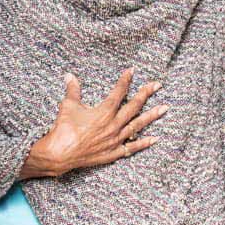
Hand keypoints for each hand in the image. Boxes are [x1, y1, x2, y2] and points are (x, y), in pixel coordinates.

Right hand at [22, 68, 168, 177]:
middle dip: (146, 94)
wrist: (59, 154)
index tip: (132, 71)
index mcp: (104, 112)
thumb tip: (69, 76)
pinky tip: (155, 138)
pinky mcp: (113, 152)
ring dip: (151, 116)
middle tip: (157, 85)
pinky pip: (132, 147)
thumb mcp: (68, 106)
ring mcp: (115, 139)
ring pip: (137, 126)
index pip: (119, 92)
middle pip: (134, 106)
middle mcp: (114, 125)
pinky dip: (144, 143)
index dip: (126, 80)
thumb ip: (73, 90)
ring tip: (164, 108)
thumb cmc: (64, 129)